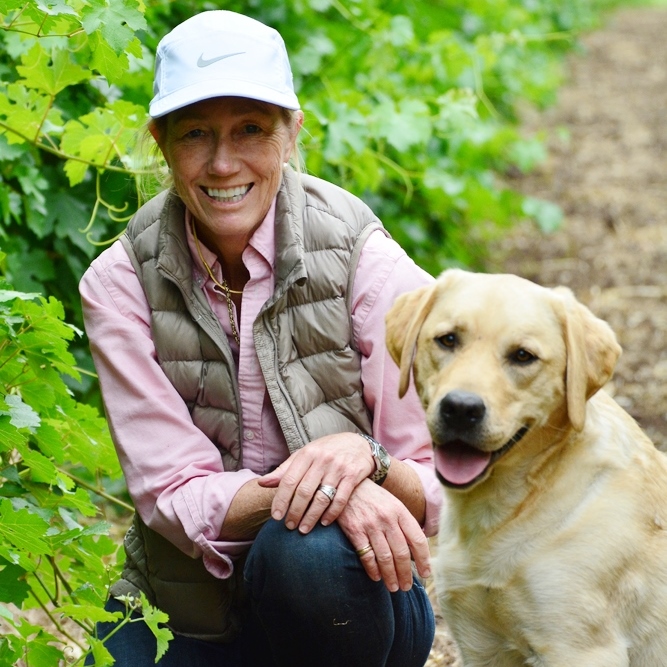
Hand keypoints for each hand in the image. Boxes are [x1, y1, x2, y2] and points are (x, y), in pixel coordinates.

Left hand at [258, 433, 374, 532]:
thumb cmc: (327, 451)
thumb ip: (285, 469)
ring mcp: (338, 468)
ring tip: (304, 529)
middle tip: (289, 526)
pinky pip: (340, 499)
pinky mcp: (353, 475)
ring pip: (321, 498)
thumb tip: (262, 483)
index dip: (281, 500)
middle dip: (295, 512)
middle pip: (304, 491)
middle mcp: (322, 459)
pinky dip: (331, 514)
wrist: (359, 444)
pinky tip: (324, 522)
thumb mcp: (305, 454)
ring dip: (311, 517)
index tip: (276, 516)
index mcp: (307, 453)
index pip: (289, 480)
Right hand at [337, 479, 430, 591]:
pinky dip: (373, 569)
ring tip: (393, 587)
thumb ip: (403, 523)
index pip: (418, 540)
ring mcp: (371, 525)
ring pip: (385, 558)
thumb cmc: (373, 497)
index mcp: (400, 511)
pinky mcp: (355, 531)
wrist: (348, 485)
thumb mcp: (392, 503)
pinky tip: (376, 577)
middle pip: (402, 553)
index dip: (424, 560)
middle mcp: (388, 519)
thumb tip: (414, 550)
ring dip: (391, 576)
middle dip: (405, 574)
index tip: (425, 573)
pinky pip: (367, 555)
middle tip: (406, 586)